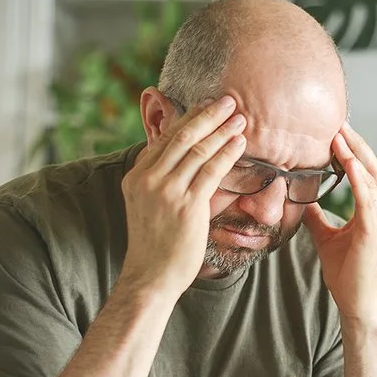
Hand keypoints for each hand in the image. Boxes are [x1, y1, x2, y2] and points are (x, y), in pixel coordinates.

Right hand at [118, 96, 245, 298]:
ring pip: (198, 150)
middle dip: (208, 115)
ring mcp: (166, 191)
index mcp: (136, 176)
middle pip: (182, 136)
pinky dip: (227, 153)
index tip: (206, 105)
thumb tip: (181, 161)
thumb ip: (159, 181)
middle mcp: (148, 179)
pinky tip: (239, 143)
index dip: (188, 119)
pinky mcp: (187, 205)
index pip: (165, 139)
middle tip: (229, 101)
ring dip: (222, 130)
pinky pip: (211, 170)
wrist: (151, 276)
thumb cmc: (155, 244)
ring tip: (240, 117)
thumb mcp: (147, 205)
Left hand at [303, 123, 376, 321]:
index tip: (336, 131)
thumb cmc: (346, 274)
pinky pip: (367, 197)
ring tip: (340, 133)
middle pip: (371, 166)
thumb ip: (317, 217)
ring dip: (355, 153)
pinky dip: (357, 176)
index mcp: (370, 212)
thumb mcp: (326, 238)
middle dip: (356, 143)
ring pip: (371, 176)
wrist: (357, 303)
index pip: (364, 172)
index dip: (352, 150)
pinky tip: (345, 161)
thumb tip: (302, 200)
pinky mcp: (373, 231)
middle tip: (339, 121)